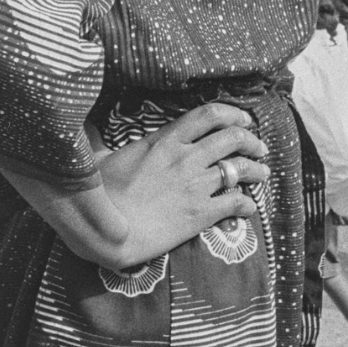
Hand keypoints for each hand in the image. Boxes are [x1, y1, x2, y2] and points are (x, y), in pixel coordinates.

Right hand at [87, 103, 270, 269]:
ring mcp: (195, 185)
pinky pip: (234, 203)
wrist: (107, 233)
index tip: (241, 120)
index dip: (232, 113)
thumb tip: (84, 127)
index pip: (209, 114)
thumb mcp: (98, 159)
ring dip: (256, 170)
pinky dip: (247, 204)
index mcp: (165, 138)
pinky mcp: (199, 214)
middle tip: (258, 147)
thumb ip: (99, 141)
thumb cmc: (99, 195)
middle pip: (232, 137)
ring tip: (263, 173)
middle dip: (251, 141)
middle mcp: (186, 156)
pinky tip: (249, 208)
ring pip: (239, 168)